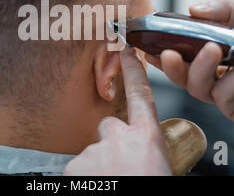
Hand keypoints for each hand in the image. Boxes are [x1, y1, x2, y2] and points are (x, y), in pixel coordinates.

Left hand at [64, 47, 170, 175]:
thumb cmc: (147, 192)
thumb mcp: (160, 167)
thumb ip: (148, 150)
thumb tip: (144, 153)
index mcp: (146, 138)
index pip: (140, 94)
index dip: (133, 71)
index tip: (126, 52)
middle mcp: (119, 137)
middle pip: (109, 126)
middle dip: (112, 141)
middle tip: (121, 165)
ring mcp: (94, 150)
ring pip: (94, 151)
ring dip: (101, 165)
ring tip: (113, 179)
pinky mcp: (73, 165)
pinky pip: (78, 167)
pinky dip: (85, 176)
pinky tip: (98, 184)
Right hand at [146, 0, 233, 126]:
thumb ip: (222, 8)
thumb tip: (192, 8)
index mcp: (214, 54)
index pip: (181, 55)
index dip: (162, 53)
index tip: (148, 47)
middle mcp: (216, 75)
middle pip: (181, 76)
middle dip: (171, 66)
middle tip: (170, 54)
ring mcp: (225, 94)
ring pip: (196, 87)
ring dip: (201, 69)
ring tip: (215, 51)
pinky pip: (223, 97)